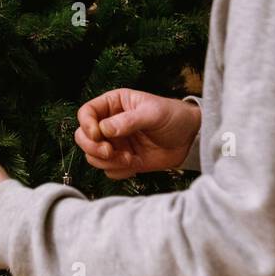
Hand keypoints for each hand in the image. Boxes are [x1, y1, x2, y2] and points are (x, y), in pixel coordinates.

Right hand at [74, 88, 199, 178]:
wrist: (191, 138)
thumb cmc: (173, 116)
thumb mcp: (153, 113)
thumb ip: (129, 120)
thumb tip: (105, 129)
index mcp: (113, 105)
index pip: (86, 113)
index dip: (86, 125)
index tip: (98, 134)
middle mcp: (110, 124)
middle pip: (83, 137)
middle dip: (93, 148)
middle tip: (109, 152)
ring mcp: (115, 144)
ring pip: (93, 157)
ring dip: (107, 162)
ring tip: (128, 159)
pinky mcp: (123, 161)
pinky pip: (109, 170)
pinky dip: (119, 171)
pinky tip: (135, 164)